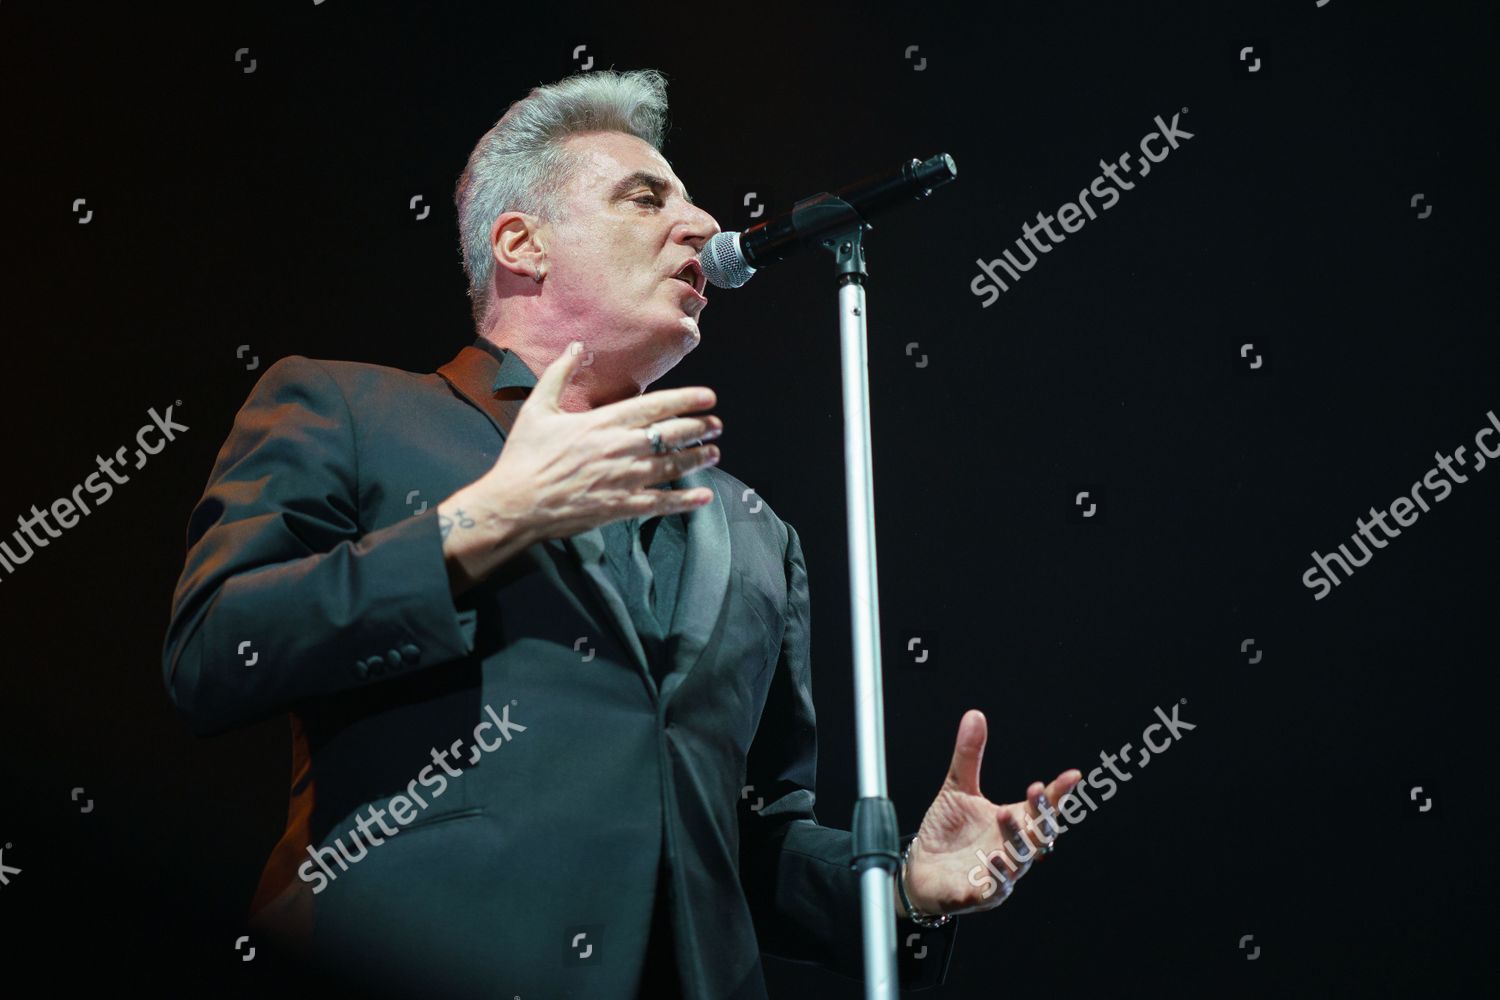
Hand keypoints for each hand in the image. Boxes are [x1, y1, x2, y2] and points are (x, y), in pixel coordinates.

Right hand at [466, 340, 723, 543]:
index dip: (687, 400)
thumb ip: (559, 374)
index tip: (709, 397)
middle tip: (717, 425)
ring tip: (714, 452)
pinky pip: (661, 503)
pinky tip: (704, 497)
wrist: (515, 502)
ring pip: (672, 466)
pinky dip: (685, 500)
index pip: (657, 406)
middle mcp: (621, 448)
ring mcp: (624, 479)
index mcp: (604, 422)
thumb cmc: (525, 455)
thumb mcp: (538, 407)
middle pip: (672, 434)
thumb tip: (574, 345)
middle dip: (699, 428)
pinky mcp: (621, 506)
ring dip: (697, 458)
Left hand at [900, 709, 1081, 917]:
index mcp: (1013, 824)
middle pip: (1036, 835)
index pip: (1042, 808)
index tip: (1072, 775)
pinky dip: (994, 878)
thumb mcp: (957, 788)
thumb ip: (969, 756)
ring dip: (1015, 841)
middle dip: (1038, 814)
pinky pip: (991, 890)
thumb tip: (975, 714)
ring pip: (1018, 862)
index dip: (1057, 793)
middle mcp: (1011, 850)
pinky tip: (991, 861)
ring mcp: (997, 874)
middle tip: (1033, 790)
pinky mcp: (976, 895)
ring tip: (1005, 815)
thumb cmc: (946, 831)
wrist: (920, 869)